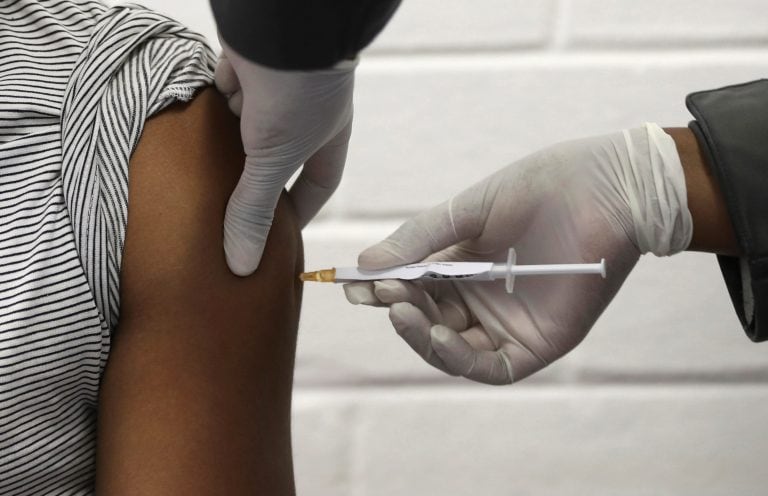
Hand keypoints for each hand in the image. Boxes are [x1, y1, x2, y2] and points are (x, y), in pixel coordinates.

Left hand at [215, 39, 355, 274]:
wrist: (281, 23)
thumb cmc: (298, 93)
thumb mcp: (274, 159)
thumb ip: (255, 209)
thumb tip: (241, 266)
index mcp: (327, 137)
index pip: (318, 183)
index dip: (302, 209)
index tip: (282, 235)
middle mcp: (303, 115)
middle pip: (277, 158)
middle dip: (256, 182)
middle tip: (231, 213)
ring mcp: (274, 89)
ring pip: (247, 126)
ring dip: (229, 144)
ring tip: (203, 178)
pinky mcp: (244, 66)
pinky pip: (225, 93)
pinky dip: (214, 107)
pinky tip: (195, 126)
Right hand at [344, 124, 691, 383]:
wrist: (610, 187)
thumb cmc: (544, 188)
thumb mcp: (469, 210)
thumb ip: (420, 239)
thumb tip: (364, 267)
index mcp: (464, 265)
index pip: (413, 288)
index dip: (383, 289)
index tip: (353, 283)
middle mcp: (482, 299)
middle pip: (428, 320)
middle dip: (400, 308)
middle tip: (382, 291)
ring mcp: (508, 324)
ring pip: (452, 348)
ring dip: (421, 334)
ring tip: (401, 307)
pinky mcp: (537, 344)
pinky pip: (490, 366)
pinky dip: (458, 356)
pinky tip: (438, 333)